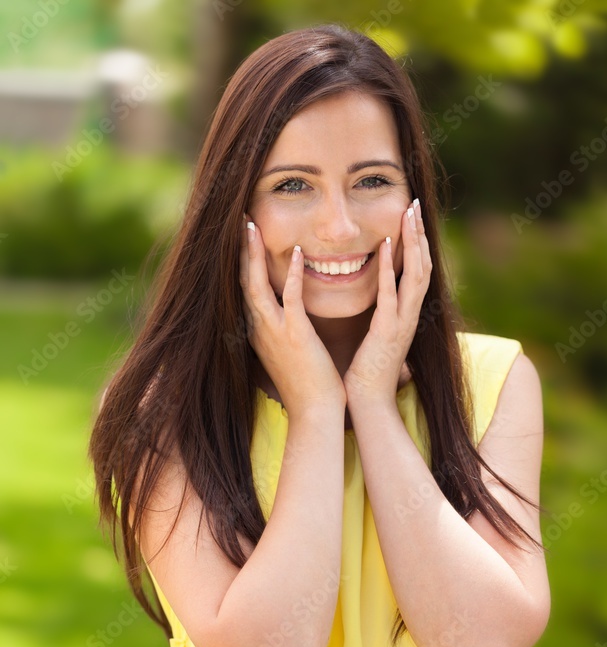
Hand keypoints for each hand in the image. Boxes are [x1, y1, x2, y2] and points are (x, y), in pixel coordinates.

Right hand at [240, 215, 345, 416]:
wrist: (314, 413)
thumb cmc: (307, 386)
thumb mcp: (286, 354)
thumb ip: (282, 331)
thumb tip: (284, 318)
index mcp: (257, 332)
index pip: (244, 289)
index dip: (240, 262)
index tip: (241, 237)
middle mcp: (259, 329)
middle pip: (241, 281)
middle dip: (238, 249)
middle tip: (238, 219)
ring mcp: (274, 332)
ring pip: (256, 285)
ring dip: (253, 253)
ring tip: (251, 224)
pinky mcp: (295, 336)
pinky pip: (290, 298)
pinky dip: (292, 274)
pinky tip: (297, 252)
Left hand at [343, 199, 431, 402]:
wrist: (368, 404)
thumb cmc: (368, 375)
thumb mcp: (378, 340)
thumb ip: (383, 319)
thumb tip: (382, 307)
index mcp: (406, 316)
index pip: (417, 272)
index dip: (417, 244)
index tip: (412, 217)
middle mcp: (410, 317)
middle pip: (423, 266)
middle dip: (419, 234)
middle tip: (415, 204)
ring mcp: (402, 324)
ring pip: (415, 275)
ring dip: (412, 243)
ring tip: (408, 214)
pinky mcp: (387, 333)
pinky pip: (390, 295)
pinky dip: (390, 269)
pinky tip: (385, 246)